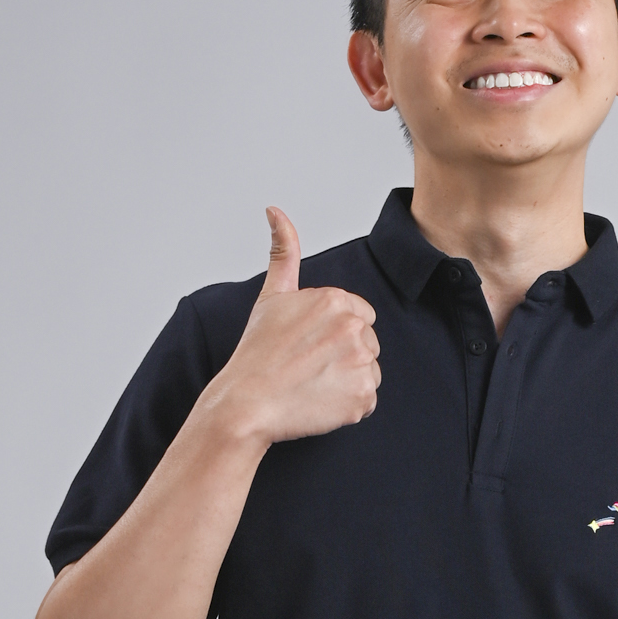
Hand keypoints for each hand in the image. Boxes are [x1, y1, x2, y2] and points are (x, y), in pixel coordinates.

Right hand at [212, 206, 380, 445]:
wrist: (247, 403)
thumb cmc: (258, 353)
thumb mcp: (272, 296)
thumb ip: (284, 253)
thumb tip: (274, 210)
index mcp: (336, 300)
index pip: (361, 317)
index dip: (336, 334)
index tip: (310, 346)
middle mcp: (353, 327)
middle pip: (368, 344)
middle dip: (345, 357)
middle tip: (309, 368)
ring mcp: (360, 362)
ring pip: (370, 372)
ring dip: (348, 382)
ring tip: (313, 386)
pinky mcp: (362, 396)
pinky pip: (368, 402)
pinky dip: (350, 407)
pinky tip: (321, 404)